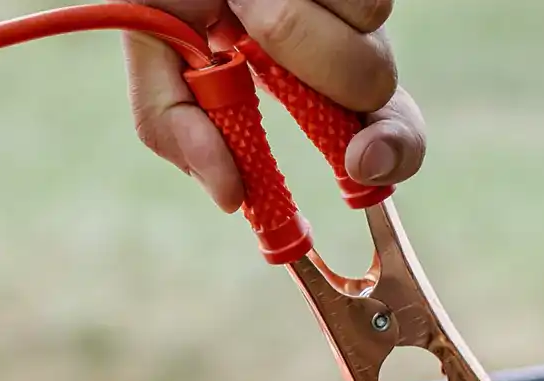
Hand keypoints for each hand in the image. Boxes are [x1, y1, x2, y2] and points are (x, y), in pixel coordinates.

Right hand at [121, 0, 426, 211]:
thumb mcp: (157, 61)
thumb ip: (178, 130)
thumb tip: (232, 198)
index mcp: (312, 84)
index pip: (385, 132)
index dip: (386, 152)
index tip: (360, 165)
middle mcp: (347, 43)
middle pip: (375, 86)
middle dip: (311, 65)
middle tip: (249, 29)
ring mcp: (361, 5)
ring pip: (370, 32)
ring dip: (289, 14)